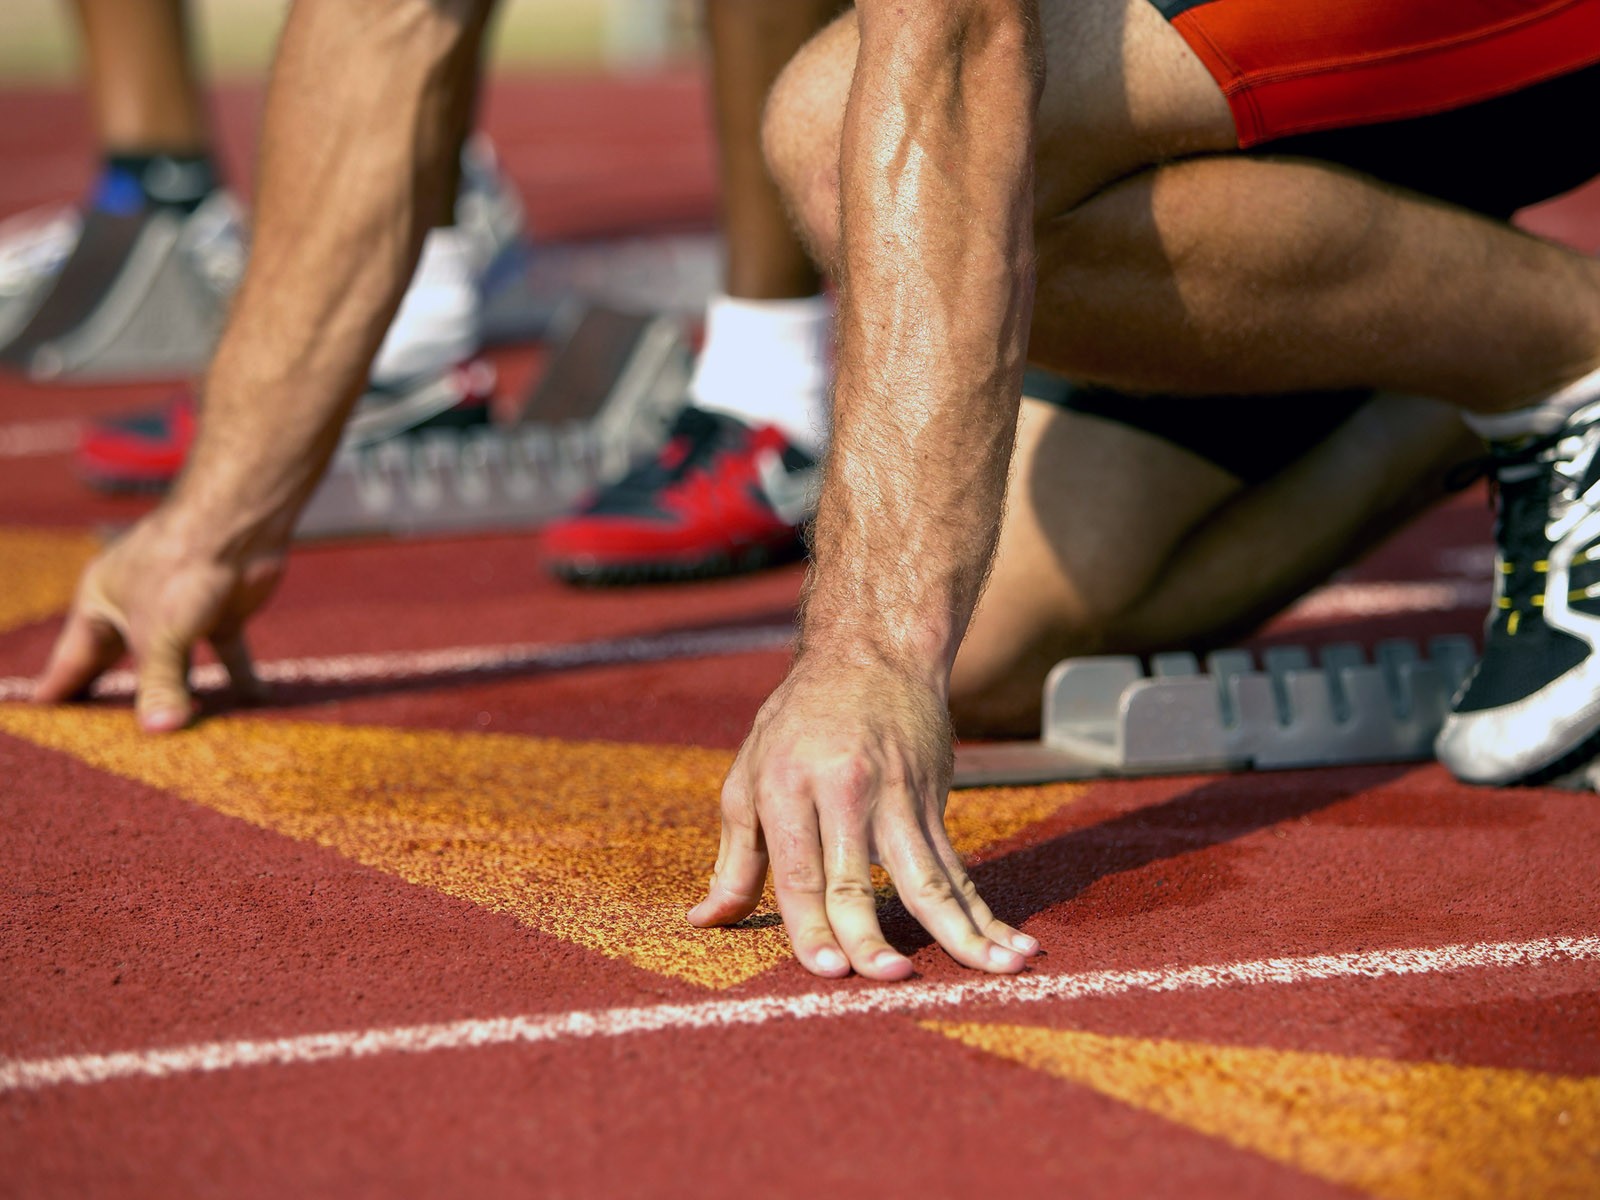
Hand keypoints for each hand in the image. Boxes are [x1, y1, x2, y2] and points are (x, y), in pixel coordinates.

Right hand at [33, 506, 284, 730]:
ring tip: (181, 739)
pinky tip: (253, 706)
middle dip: (119, 702)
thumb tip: (160, 731)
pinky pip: (229, 655)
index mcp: (100, 604)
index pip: (71, 659)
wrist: (238, 523)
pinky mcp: (221, 614)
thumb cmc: (180, 566)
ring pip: (178, 665)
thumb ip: (160, 686)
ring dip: (184, 697)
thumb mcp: (160, 634)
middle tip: (108, 744)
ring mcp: (181, 611)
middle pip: (122, 665)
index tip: (46, 724)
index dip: (60, 690)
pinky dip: (241, 680)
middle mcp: (136, 608)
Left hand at [688, 656, 1039, 978]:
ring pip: (927, 877)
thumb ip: (735, 858)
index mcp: (787, 786)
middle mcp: (844, 792)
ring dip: (961, 931)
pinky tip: (1012, 947)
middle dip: (873, 935)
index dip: (811, 925)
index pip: (799, 871)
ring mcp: (897, 797)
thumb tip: (704, 922)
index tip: (827, 971)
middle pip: (857, 878)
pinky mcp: (933, 803)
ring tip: (993, 970)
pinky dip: (985, 913)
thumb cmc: (798, 722)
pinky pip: (959, 869)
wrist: (872, 653)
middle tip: (887, 979)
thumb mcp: (749, 775)